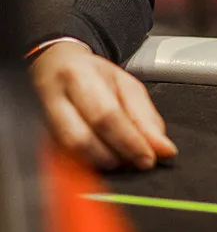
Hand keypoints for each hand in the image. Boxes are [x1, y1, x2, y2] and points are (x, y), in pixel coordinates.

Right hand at [29, 40, 176, 170]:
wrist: (53, 66)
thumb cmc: (92, 76)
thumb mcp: (126, 86)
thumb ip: (146, 117)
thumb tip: (162, 149)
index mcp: (79, 77)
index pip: (106, 116)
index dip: (130, 142)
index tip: (149, 158)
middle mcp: (55, 99)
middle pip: (83, 138)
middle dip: (116, 155)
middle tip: (137, 161)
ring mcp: (41, 120)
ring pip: (70, 153)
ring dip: (102, 162)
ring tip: (121, 159)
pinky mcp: (39, 136)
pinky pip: (64, 159)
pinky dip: (88, 164)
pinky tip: (102, 159)